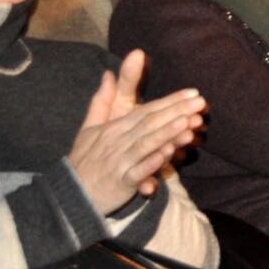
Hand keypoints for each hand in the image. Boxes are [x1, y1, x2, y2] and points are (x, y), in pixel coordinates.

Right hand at [68, 50, 205, 213]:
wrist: (69, 195)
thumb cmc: (84, 160)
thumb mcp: (89, 128)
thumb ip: (102, 100)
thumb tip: (108, 73)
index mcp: (115, 128)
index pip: (147, 110)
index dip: (170, 101)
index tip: (193, 92)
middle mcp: (117, 141)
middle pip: (150, 123)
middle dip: (176, 111)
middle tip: (200, 102)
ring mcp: (118, 161)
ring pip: (145, 144)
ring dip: (166, 133)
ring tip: (187, 123)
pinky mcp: (119, 182)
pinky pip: (136, 172)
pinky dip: (150, 163)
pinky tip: (165, 154)